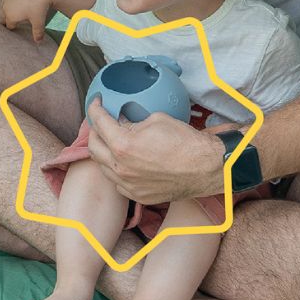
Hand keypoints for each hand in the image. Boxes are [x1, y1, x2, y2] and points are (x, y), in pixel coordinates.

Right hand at [1, 0, 51, 41]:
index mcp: (10, 16)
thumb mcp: (39, 22)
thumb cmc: (39, 7)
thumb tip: (38, 42)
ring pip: (6, 5)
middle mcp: (5, 7)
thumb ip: (37, 33)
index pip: (9, 26)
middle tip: (20, 18)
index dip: (14, 27)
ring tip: (21, 8)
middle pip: (5, 15)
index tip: (18, 28)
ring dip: (10, 7)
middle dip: (11, 17)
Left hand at [86, 98, 225, 202]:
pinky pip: (117, 181)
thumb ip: (132, 122)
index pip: (99, 122)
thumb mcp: (156, 120)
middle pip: (93, 146)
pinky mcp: (137, 195)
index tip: (97, 103)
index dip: (95, 109)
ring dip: (103, 151)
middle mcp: (120, 168)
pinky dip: (116, 169)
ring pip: (102, 166)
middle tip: (101, 122)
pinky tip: (124, 161)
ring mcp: (128, 185)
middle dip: (94, 130)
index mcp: (123, 145)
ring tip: (111, 141)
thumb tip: (122, 123)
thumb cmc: (185, 142)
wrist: (205, 168)